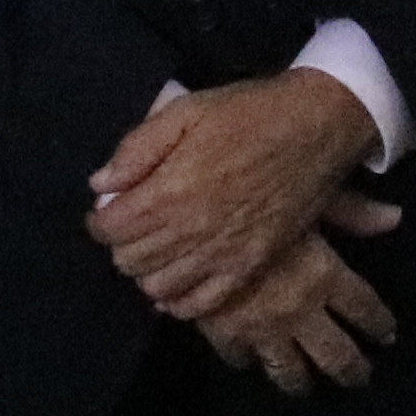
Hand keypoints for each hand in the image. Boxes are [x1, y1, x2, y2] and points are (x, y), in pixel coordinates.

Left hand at [86, 71, 381, 319]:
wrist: (316, 128)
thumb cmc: (247, 114)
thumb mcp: (185, 111)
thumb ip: (137, 148)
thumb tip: (100, 184)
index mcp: (169, 192)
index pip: (109, 228)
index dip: (99, 220)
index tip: (107, 209)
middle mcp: (190, 233)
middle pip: (130, 261)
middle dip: (122, 243)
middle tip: (132, 225)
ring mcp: (221, 256)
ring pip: (158, 287)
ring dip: (148, 270)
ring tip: (157, 249)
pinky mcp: (249, 268)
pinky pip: (200, 304)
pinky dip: (180, 300)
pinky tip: (179, 280)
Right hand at [200, 196, 406, 391]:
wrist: (192, 219)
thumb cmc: (258, 199)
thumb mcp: (311, 196)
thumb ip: (353, 212)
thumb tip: (394, 218)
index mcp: (327, 277)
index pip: (365, 310)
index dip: (380, 325)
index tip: (387, 336)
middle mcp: (301, 312)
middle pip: (336, 355)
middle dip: (352, 370)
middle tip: (359, 377)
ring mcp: (262, 329)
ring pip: (289, 370)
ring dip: (301, 381)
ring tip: (306, 386)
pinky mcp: (225, 332)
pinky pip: (240, 358)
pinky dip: (247, 361)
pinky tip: (250, 361)